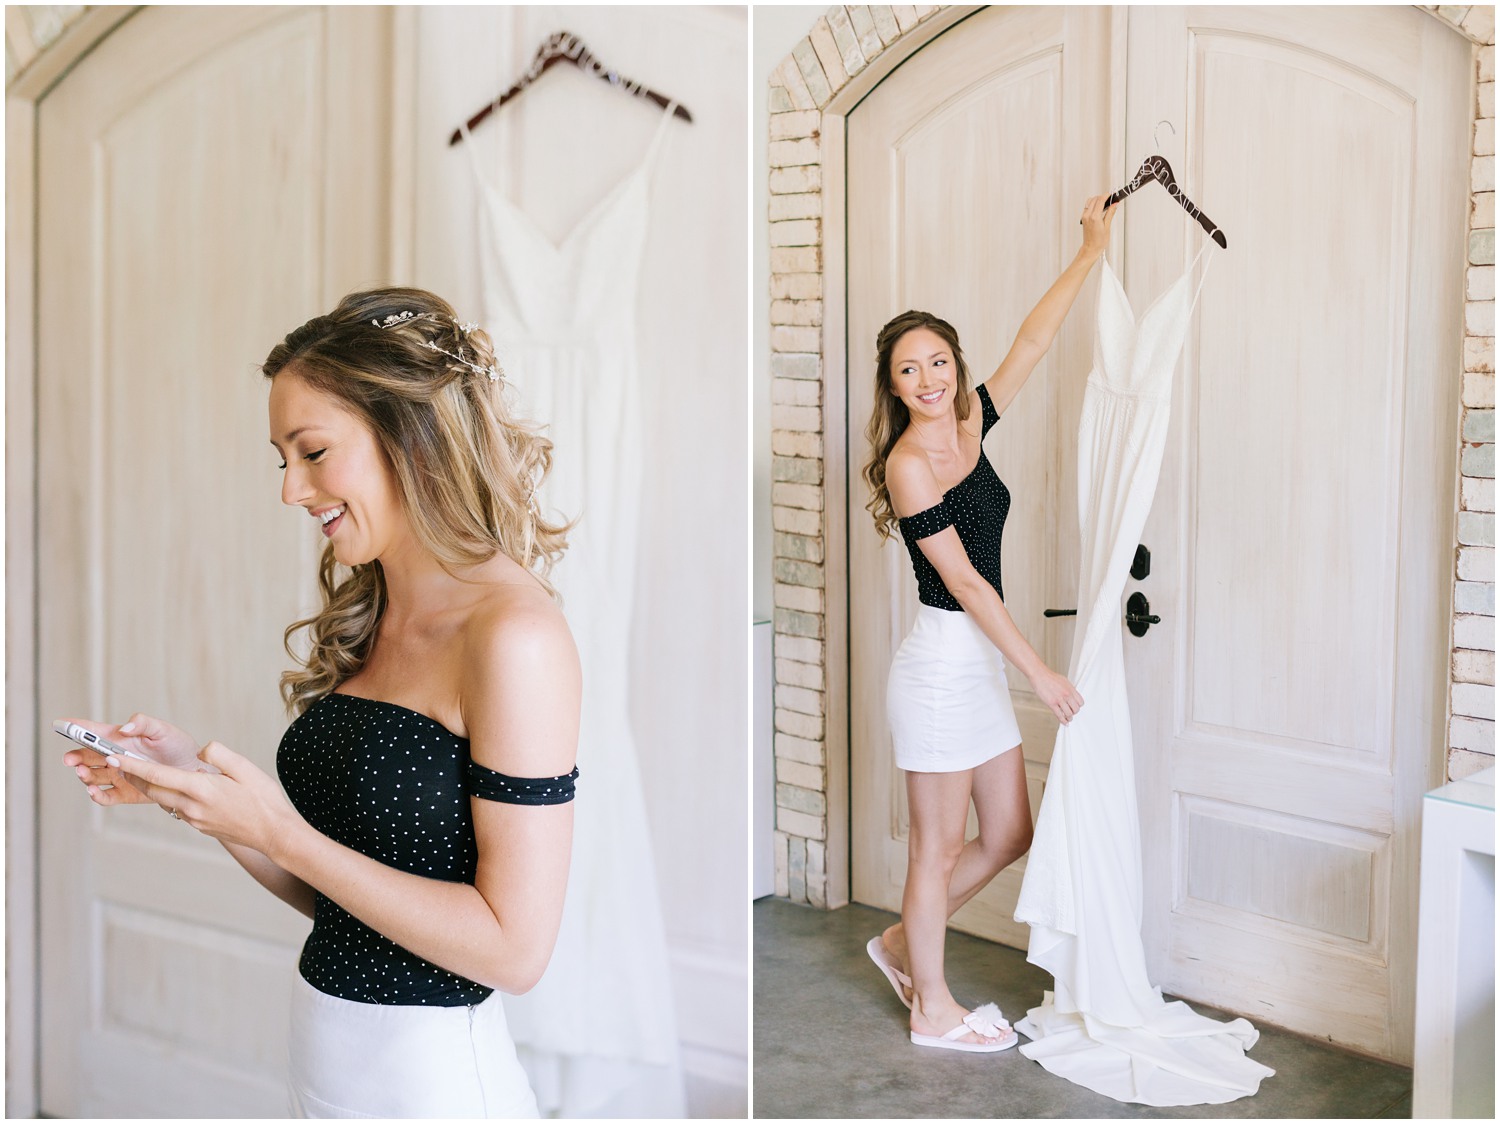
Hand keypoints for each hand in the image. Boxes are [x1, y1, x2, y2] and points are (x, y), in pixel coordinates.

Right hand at [60, 712, 203, 805]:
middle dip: (75, 757)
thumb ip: (143, 723)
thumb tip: (124, 728)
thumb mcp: (163, 729)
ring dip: (84, 775)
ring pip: (92, 776)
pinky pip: (105, 796)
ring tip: (84, 773)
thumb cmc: (178, 746)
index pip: (94, 731)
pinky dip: (96, 795)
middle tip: (71, 760)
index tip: (62, 725)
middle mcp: (114, 757)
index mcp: (119, 738)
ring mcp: (118, 775)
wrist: (194, 771)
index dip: (77, 728)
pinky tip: (93, 790)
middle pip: (86, 756)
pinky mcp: (125, 792)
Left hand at [107, 742, 303, 855]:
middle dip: (133, 776)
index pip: (158, 775)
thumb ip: (219, 753)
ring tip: (145, 773)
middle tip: (120, 763)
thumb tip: (201, 753)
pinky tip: (181, 789)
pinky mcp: (200, 826)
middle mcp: (192, 806)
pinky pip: (179, 808)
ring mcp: (194, 819)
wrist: (273, 832)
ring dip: (152, 786)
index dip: (132, 766)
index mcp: (201, 788)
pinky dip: (172, 796)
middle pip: (153, 790)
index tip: (113, 758)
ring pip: (164, 800)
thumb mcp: (245, 767)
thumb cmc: (263, 799)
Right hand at [1030, 667, 1083, 725]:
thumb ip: (1069, 689)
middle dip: (1074, 712)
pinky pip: (1059, 715)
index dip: (1078, 706)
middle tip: (1071, 713)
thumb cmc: (1050, 677)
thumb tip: (1071, 696)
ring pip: (1069, 713)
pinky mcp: (1052, 703)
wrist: (1040, 675)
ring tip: (1068, 718)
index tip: (1075, 707)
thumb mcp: (1064, 681)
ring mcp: (1059, 699)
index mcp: (1071, 689)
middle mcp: (1067, 694)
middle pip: (1076, 709)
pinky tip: (1064, 722)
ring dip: (1069, 718)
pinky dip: (1063, 721)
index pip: (1081, 702)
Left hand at [1079, 194, 1116, 258]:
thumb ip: (1110, 213)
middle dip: (1102, 197)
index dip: (1106, 195)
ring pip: (1090, 202)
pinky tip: (1099, 209)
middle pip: (1094, 199)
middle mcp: (1088, 215)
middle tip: (1110, 200)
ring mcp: (1084, 216)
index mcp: (1094, 217)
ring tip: (1105, 204)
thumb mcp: (1107, 226)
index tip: (1111, 194)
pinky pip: (1087, 207)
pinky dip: (1093, 204)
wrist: (1091, 248)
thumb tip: (1114, 204)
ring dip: (1097, 200)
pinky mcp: (1083, 218)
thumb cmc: (1099, 241)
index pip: (1100, 200)